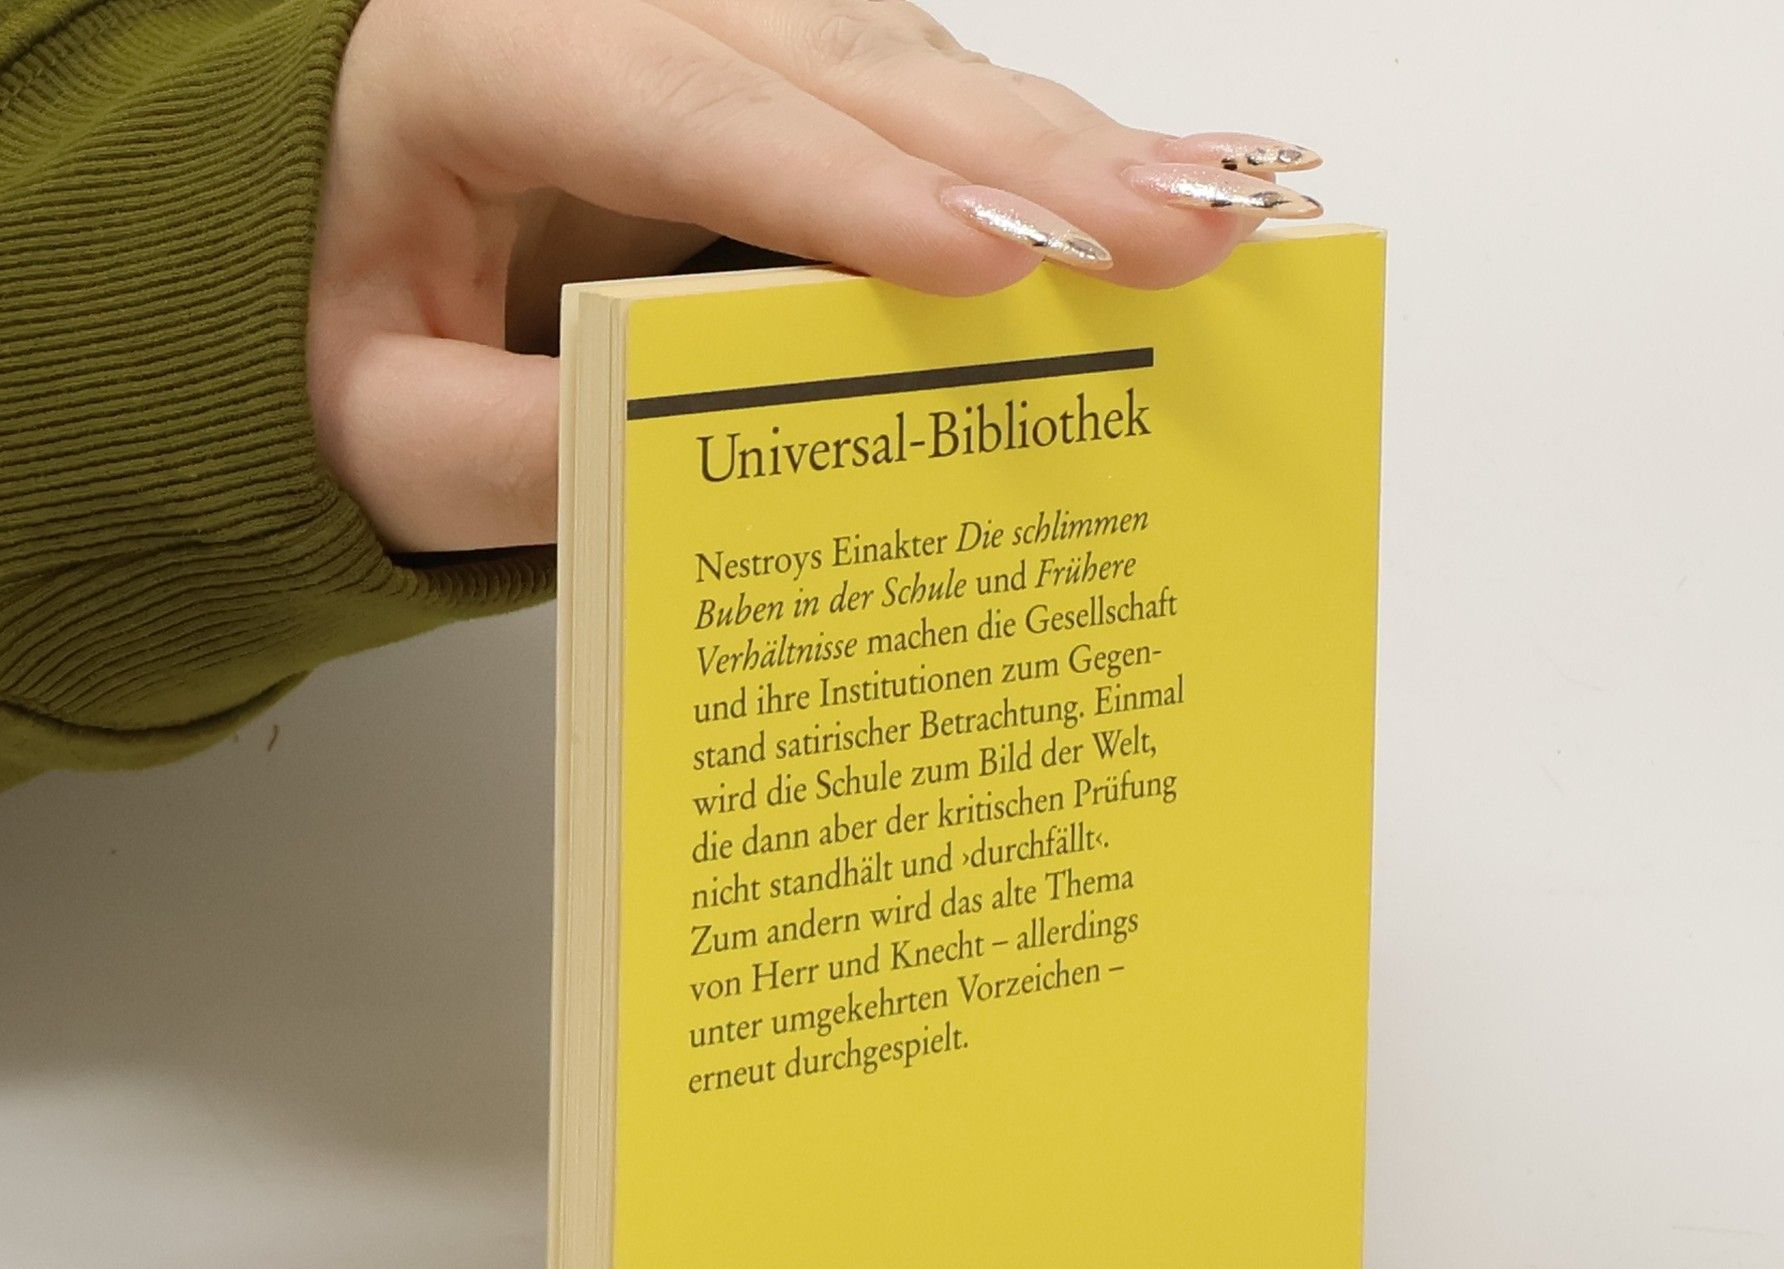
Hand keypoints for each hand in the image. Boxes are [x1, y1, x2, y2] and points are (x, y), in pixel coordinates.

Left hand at [308, 0, 1322, 552]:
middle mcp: (612, 10)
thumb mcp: (383, 430)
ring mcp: (707, 40)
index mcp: (478, 57)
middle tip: (1178, 231)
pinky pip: (914, 105)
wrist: (332, 261)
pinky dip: (1033, 157)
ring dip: (1067, 149)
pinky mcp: (771, 94)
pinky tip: (1140, 189)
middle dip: (1027, 158)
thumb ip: (513, 453)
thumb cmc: (339, 336)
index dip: (844, 189)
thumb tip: (695, 465)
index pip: (689, 109)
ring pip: (907, 67)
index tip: (979, 268)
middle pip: (842, 62)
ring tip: (1209, 215)